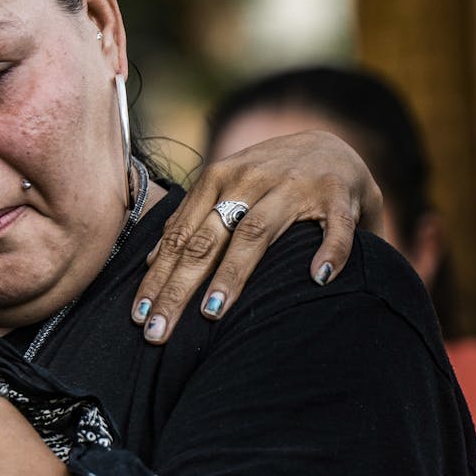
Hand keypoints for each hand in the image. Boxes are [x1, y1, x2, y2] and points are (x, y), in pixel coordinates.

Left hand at [131, 130, 380, 342]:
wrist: (332, 145)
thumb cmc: (268, 179)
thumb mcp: (225, 189)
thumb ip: (191, 220)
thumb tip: (152, 260)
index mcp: (218, 179)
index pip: (179, 237)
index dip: (157, 278)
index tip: (138, 317)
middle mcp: (251, 179)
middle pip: (206, 240)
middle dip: (179, 288)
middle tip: (159, 330)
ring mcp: (294, 185)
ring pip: (256, 232)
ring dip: (232, 273)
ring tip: (211, 312)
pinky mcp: (337, 194)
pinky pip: (335, 227)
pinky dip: (329, 251)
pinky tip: (317, 277)